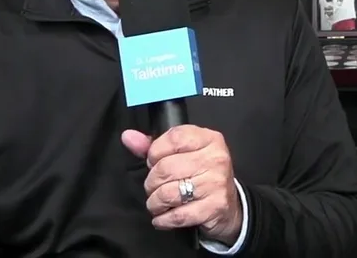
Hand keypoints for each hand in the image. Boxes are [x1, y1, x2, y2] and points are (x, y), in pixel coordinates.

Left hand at [121, 126, 243, 245]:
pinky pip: (176, 215)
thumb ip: (155, 146)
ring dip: (155, 203)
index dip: (155, 152)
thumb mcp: (184, 156)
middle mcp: (216, 158)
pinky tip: (163, 217)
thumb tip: (128, 137)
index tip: (155, 162)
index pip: (173, 138)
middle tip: (156, 187)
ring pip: (167, 193)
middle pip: (165, 168)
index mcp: (209, 139)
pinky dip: (163, 219)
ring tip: (158, 203)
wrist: (228, 207)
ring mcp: (216, 183)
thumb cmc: (202, 177)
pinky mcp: (214, 207)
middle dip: (152, 182)